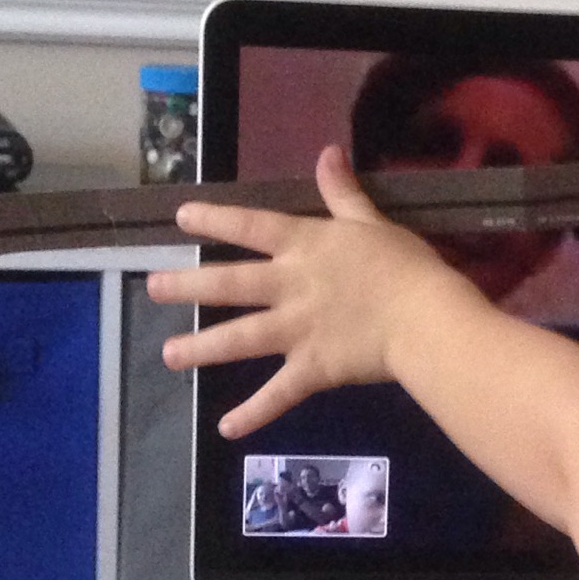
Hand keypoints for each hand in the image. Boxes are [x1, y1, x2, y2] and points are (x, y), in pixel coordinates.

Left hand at [146, 144, 459, 436]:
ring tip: (169, 354)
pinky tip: (226, 428)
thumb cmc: (405, 266)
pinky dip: (253, 413)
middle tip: (153, 288)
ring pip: (239, 339)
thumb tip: (328, 151)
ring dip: (201, 348)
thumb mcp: (372, 222)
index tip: (180, 218)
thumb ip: (343, 192)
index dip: (214, 220)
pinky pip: (278, 394)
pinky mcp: (312, 368)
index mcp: (304, 247)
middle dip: (188, 286)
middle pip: (229, 284)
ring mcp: (296, 330)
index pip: (250, 227)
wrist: (425, 317)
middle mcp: (289, 286)